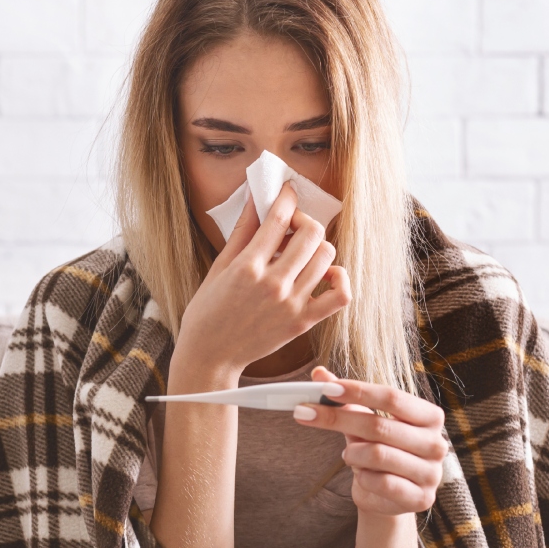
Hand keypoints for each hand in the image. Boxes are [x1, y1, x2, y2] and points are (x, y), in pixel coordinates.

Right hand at [175, 181, 350, 377]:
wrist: (211, 355)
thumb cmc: (209, 310)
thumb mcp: (219, 266)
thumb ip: (242, 230)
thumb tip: (256, 196)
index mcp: (247, 267)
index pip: (279, 218)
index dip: (286, 197)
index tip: (287, 192)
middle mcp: (273, 284)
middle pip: (311, 233)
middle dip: (303, 221)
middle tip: (291, 228)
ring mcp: (292, 304)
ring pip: (327, 257)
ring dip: (317, 246)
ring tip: (301, 251)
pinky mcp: (303, 322)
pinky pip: (340, 295)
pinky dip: (338, 278)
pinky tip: (323, 273)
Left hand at [292, 365, 447, 516]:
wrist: (391, 497)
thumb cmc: (380, 451)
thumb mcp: (364, 421)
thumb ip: (346, 398)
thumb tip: (319, 372)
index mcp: (430, 416)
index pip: (391, 397)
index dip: (358, 391)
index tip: (326, 388)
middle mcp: (436, 443)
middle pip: (380, 425)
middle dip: (338, 418)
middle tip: (304, 413)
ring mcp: (431, 473)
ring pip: (378, 454)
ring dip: (352, 454)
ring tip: (347, 456)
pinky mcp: (421, 499)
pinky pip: (382, 482)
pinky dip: (363, 477)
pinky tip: (362, 475)